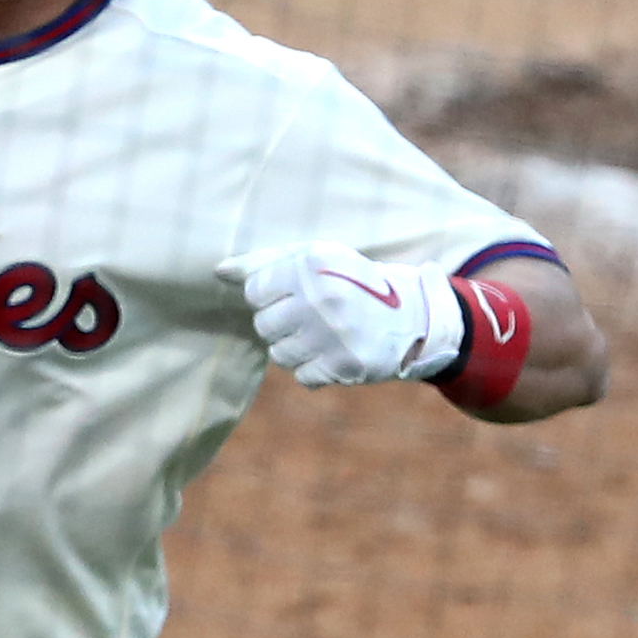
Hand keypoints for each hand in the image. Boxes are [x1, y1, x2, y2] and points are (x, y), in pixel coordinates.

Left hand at [217, 241, 464, 388]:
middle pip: (264, 325)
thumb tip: (219, 271)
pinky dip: (316, 369)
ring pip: (279, 354)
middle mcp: (323, 297)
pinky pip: (303, 377)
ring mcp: (334, 334)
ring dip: (297, 348)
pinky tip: (337, 352)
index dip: (271, 296)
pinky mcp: (346, 366)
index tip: (296, 295)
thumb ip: (267, 262)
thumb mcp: (320, 260)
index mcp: (314, 264)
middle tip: (313, 317)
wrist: (418, 315)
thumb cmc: (357, 284)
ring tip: (325, 335)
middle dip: (282, 323)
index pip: (255, 291)